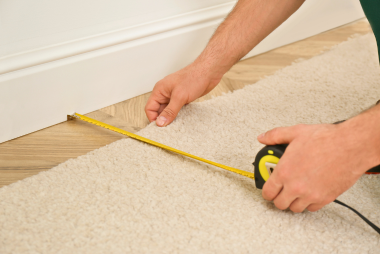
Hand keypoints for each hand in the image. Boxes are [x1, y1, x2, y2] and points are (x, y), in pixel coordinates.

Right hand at [145, 64, 220, 125]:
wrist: (209, 72)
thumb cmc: (193, 78)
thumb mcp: (179, 97)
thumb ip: (169, 111)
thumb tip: (160, 122)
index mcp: (159, 90)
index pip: (150, 108)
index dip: (153, 118)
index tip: (160, 128)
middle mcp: (165, 93)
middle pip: (158, 111)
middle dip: (162, 119)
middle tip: (169, 129)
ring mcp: (174, 96)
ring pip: (168, 111)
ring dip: (171, 118)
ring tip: (176, 125)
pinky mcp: (182, 98)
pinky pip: (176, 110)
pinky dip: (178, 115)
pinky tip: (183, 120)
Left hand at [257, 121, 379, 212]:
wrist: (351, 146)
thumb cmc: (326, 140)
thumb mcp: (295, 132)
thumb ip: (275, 136)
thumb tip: (263, 138)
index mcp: (285, 171)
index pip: (267, 192)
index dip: (266, 191)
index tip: (268, 189)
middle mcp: (295, 186)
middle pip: (279, 204)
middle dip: (278, 197)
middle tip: (281, 190)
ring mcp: (310, 194)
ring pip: (295, 208)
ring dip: (293, 201)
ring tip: (295, 191)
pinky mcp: (324, 198)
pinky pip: (311, 208)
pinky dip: (308, 203)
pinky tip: (309, 192)